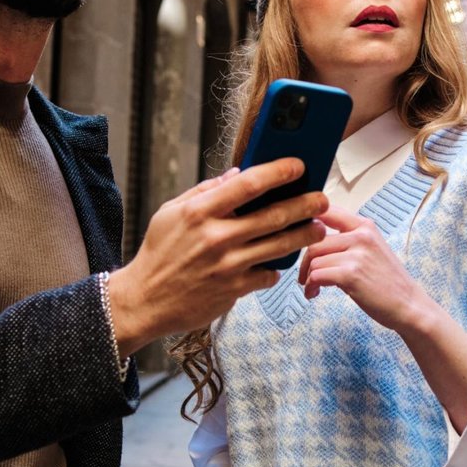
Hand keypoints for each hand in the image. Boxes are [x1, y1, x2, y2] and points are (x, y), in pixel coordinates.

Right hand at [107, 160, 328, 355]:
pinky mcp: (234, 290)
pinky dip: (276, 268)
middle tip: (321, 199)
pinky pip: (267, 275)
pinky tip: (280, 262)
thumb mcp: (170, 213)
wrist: (145, 300)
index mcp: (199, 212)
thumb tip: (236, 174)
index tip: (298, 166)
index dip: (278, 172)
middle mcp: (216, 237)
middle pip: (273, 215)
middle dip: (305, 205)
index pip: (248, 184)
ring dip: (304, 235)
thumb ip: (204, 192)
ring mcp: (227, 265)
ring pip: (279, 246)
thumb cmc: (159, 253)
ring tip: (319, 228)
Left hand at [300, 207, 466, 431]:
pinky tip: (314, 294)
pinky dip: (310, 286)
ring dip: (306, 277)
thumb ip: (348, 240)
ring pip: (314, 259)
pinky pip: (317, 275)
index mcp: (365, 226)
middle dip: (304, 260)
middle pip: (313, 239)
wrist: (409, 306)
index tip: (298, 238)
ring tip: (312, 288)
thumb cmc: (387, 282)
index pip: (326, 210)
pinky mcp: (351, 274)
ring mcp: (357, 254)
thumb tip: (313, 238)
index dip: (306, 222)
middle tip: (305, 276)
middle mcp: (361, 235)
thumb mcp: (372, 250)